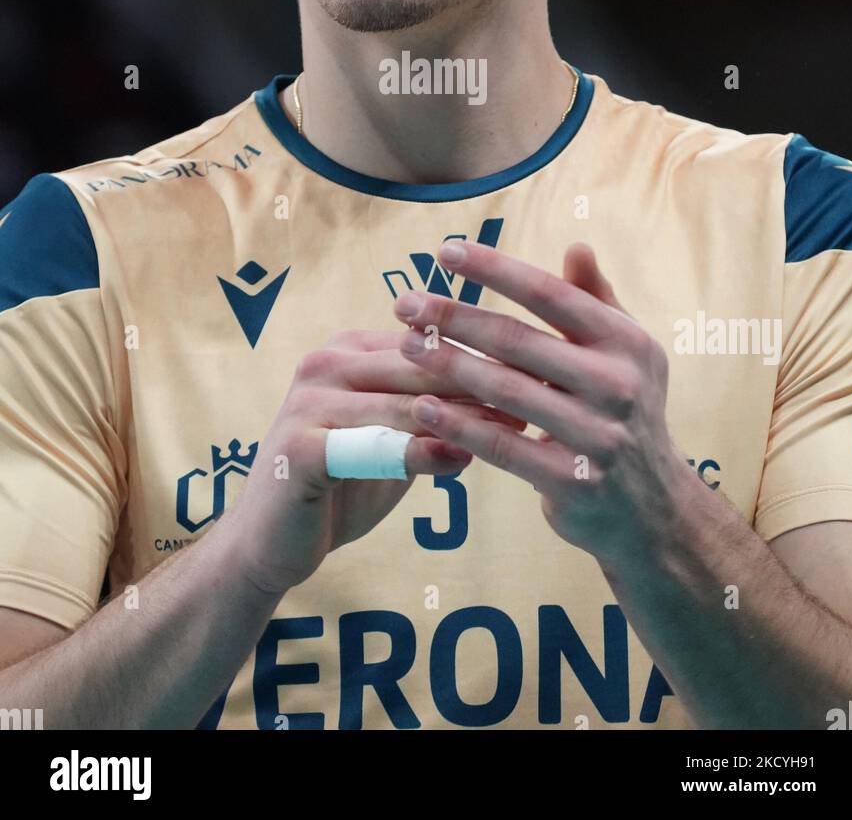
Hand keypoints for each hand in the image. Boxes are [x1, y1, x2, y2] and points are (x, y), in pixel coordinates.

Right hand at [224, 328, 526, 596]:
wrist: (271, 545)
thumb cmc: (340, 490)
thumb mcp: (396, 445)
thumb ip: (439, 420)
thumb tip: (514, 405)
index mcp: (347, 350)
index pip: (427, 344)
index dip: (484, 357)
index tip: (541, 369)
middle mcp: (324, 363)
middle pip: (418, 365)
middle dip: (481, 380)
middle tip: (538, 395)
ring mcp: (308, 400)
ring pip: (402, 402)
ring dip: (462, 414)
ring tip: (513, 429)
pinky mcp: (299, 445)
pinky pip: (374, 445)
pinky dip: (421, 452)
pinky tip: (462, 460)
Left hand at [394, 241, 683, 564]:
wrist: (653, 511)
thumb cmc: (626, 413)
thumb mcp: (627, 354)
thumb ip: (597, 301)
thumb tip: (577, 246)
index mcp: (625, 343)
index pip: (550, 294)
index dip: (496, 269)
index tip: (446, 251)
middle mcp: (616, 385)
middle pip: (518, 341)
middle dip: (455, 316)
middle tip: (404, 303)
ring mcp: (597, 436)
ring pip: (506, 391)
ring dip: (448, 365)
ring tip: (407, 345)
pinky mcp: (573, 482)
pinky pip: (504, 448)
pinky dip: (460, 425)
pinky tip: (422, 406)